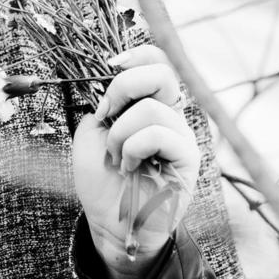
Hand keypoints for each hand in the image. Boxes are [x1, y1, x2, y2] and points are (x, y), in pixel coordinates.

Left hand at [72, 45, 198, 278]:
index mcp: (149, 104)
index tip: (109, 67)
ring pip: (151, 108)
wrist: (110, 224)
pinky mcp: (188, 159)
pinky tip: (129, 167)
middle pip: (163, 71)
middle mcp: (170, 115)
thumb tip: (113, 84)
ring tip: (116, 157)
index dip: (136, 54)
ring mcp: (181, 136)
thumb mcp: (91, 134)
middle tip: (106, 113)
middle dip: (125, 86)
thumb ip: (104, 104)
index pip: (157, 61)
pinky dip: (134, 148)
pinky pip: (160, 134)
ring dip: (120, 133)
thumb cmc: (101, 182)